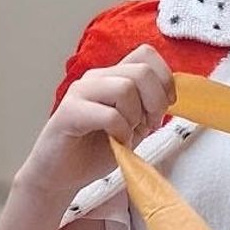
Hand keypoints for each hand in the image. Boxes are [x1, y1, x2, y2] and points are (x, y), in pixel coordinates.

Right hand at [16, 45, 176, 203]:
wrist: (60, 175)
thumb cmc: (94, 150)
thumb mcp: (133, 126)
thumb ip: (148, 108)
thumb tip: (169, 97)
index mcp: (113, 77)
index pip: (146, 54)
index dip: (165, 78)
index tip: (166, 106)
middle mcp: (96, 78)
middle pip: (142, 70)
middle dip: (156, 102)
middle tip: (149, 125)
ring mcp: (81, 92)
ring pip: (125, 87)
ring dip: (135, 116)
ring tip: (127, 135)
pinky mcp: (69, 112)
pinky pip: (109, 114)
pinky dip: (121, 131)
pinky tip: (116, 142)